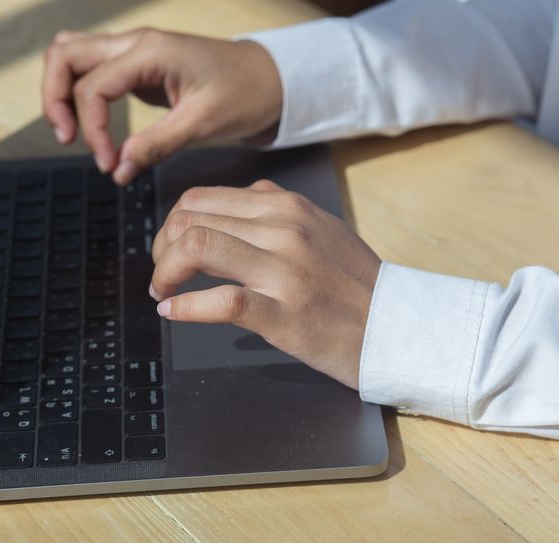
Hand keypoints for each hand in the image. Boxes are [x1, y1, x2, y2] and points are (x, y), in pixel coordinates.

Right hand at [42, 28, 282, 185]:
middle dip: (55, 98)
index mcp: (151, 51)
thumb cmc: (245, 93)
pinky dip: (81, 93)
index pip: (93, 85)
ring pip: (72, 55)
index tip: (108, 164)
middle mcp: (135, 43)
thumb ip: (157, 145)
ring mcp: (134, 51)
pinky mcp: (137, 66)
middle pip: (65, 55)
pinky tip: (93, 125)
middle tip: (68, 140)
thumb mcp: (202, 123)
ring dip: (61, 91)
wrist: (270, 80)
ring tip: (72, 133)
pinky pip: (93, 69)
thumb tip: (119, 170)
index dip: (92, 128)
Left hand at [149, 180, 381, 389]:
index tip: (169, 249)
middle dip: (161, 249)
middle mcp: (284, 229)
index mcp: (287, 206)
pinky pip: (219, 302)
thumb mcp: (321, 229)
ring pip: (197, 248)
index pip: (203, 198)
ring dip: (165, 273)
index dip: (171, 224)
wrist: (397, 326)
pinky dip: (185, 308)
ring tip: (163, 292)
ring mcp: (284, 270)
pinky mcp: (284, 313)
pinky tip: (174, 314)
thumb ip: (276, 214)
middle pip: (190, 220)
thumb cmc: (356, 284)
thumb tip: (225, 213)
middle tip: (162, 274)